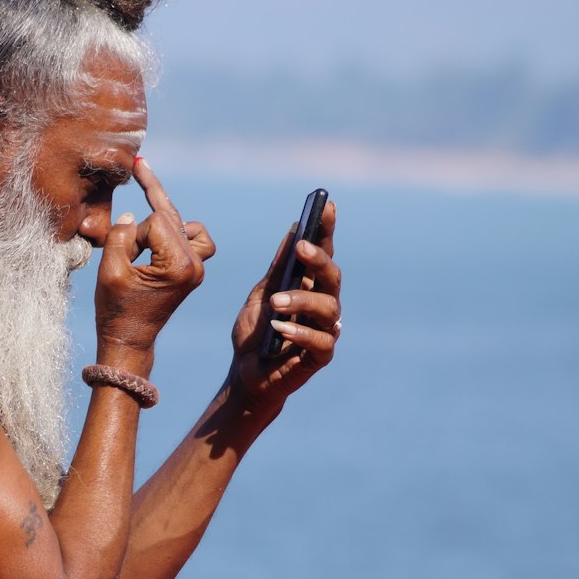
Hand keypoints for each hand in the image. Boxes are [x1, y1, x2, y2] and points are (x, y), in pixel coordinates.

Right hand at [93, 159, 215, 354]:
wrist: (128, 341)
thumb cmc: (116, 310)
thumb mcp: (109, 270)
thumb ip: (120, 236)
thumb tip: (133, 215)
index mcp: (178, 265)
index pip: (157, 221)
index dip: (134, 232)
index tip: (122, 253)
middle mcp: (194, 265)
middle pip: (171, 218)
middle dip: (148, 205)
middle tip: (140, 162)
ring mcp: (196, 269)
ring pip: (187, 225)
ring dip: (165, 218)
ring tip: (146, 204)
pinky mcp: (192, 271)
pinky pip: (198, 240)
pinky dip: (181, 232)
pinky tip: (163, 231)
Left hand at [230, 201, 341, 408]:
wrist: (246, 373)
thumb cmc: (255, 333)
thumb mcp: (261, 294)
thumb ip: (278, 268)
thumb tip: (293, 231)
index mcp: (309, 286)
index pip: (323, 254)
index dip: (327, 230)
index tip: (326, 205)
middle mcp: (322, 304)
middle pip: (332, 276)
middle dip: (318, 259)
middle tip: (301, 248)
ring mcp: (325, 330)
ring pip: (328, 307)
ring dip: (301, 300)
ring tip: (275, 303)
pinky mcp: (321, 355)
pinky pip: (321, 340)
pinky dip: (300, 332)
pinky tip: (279, 329)